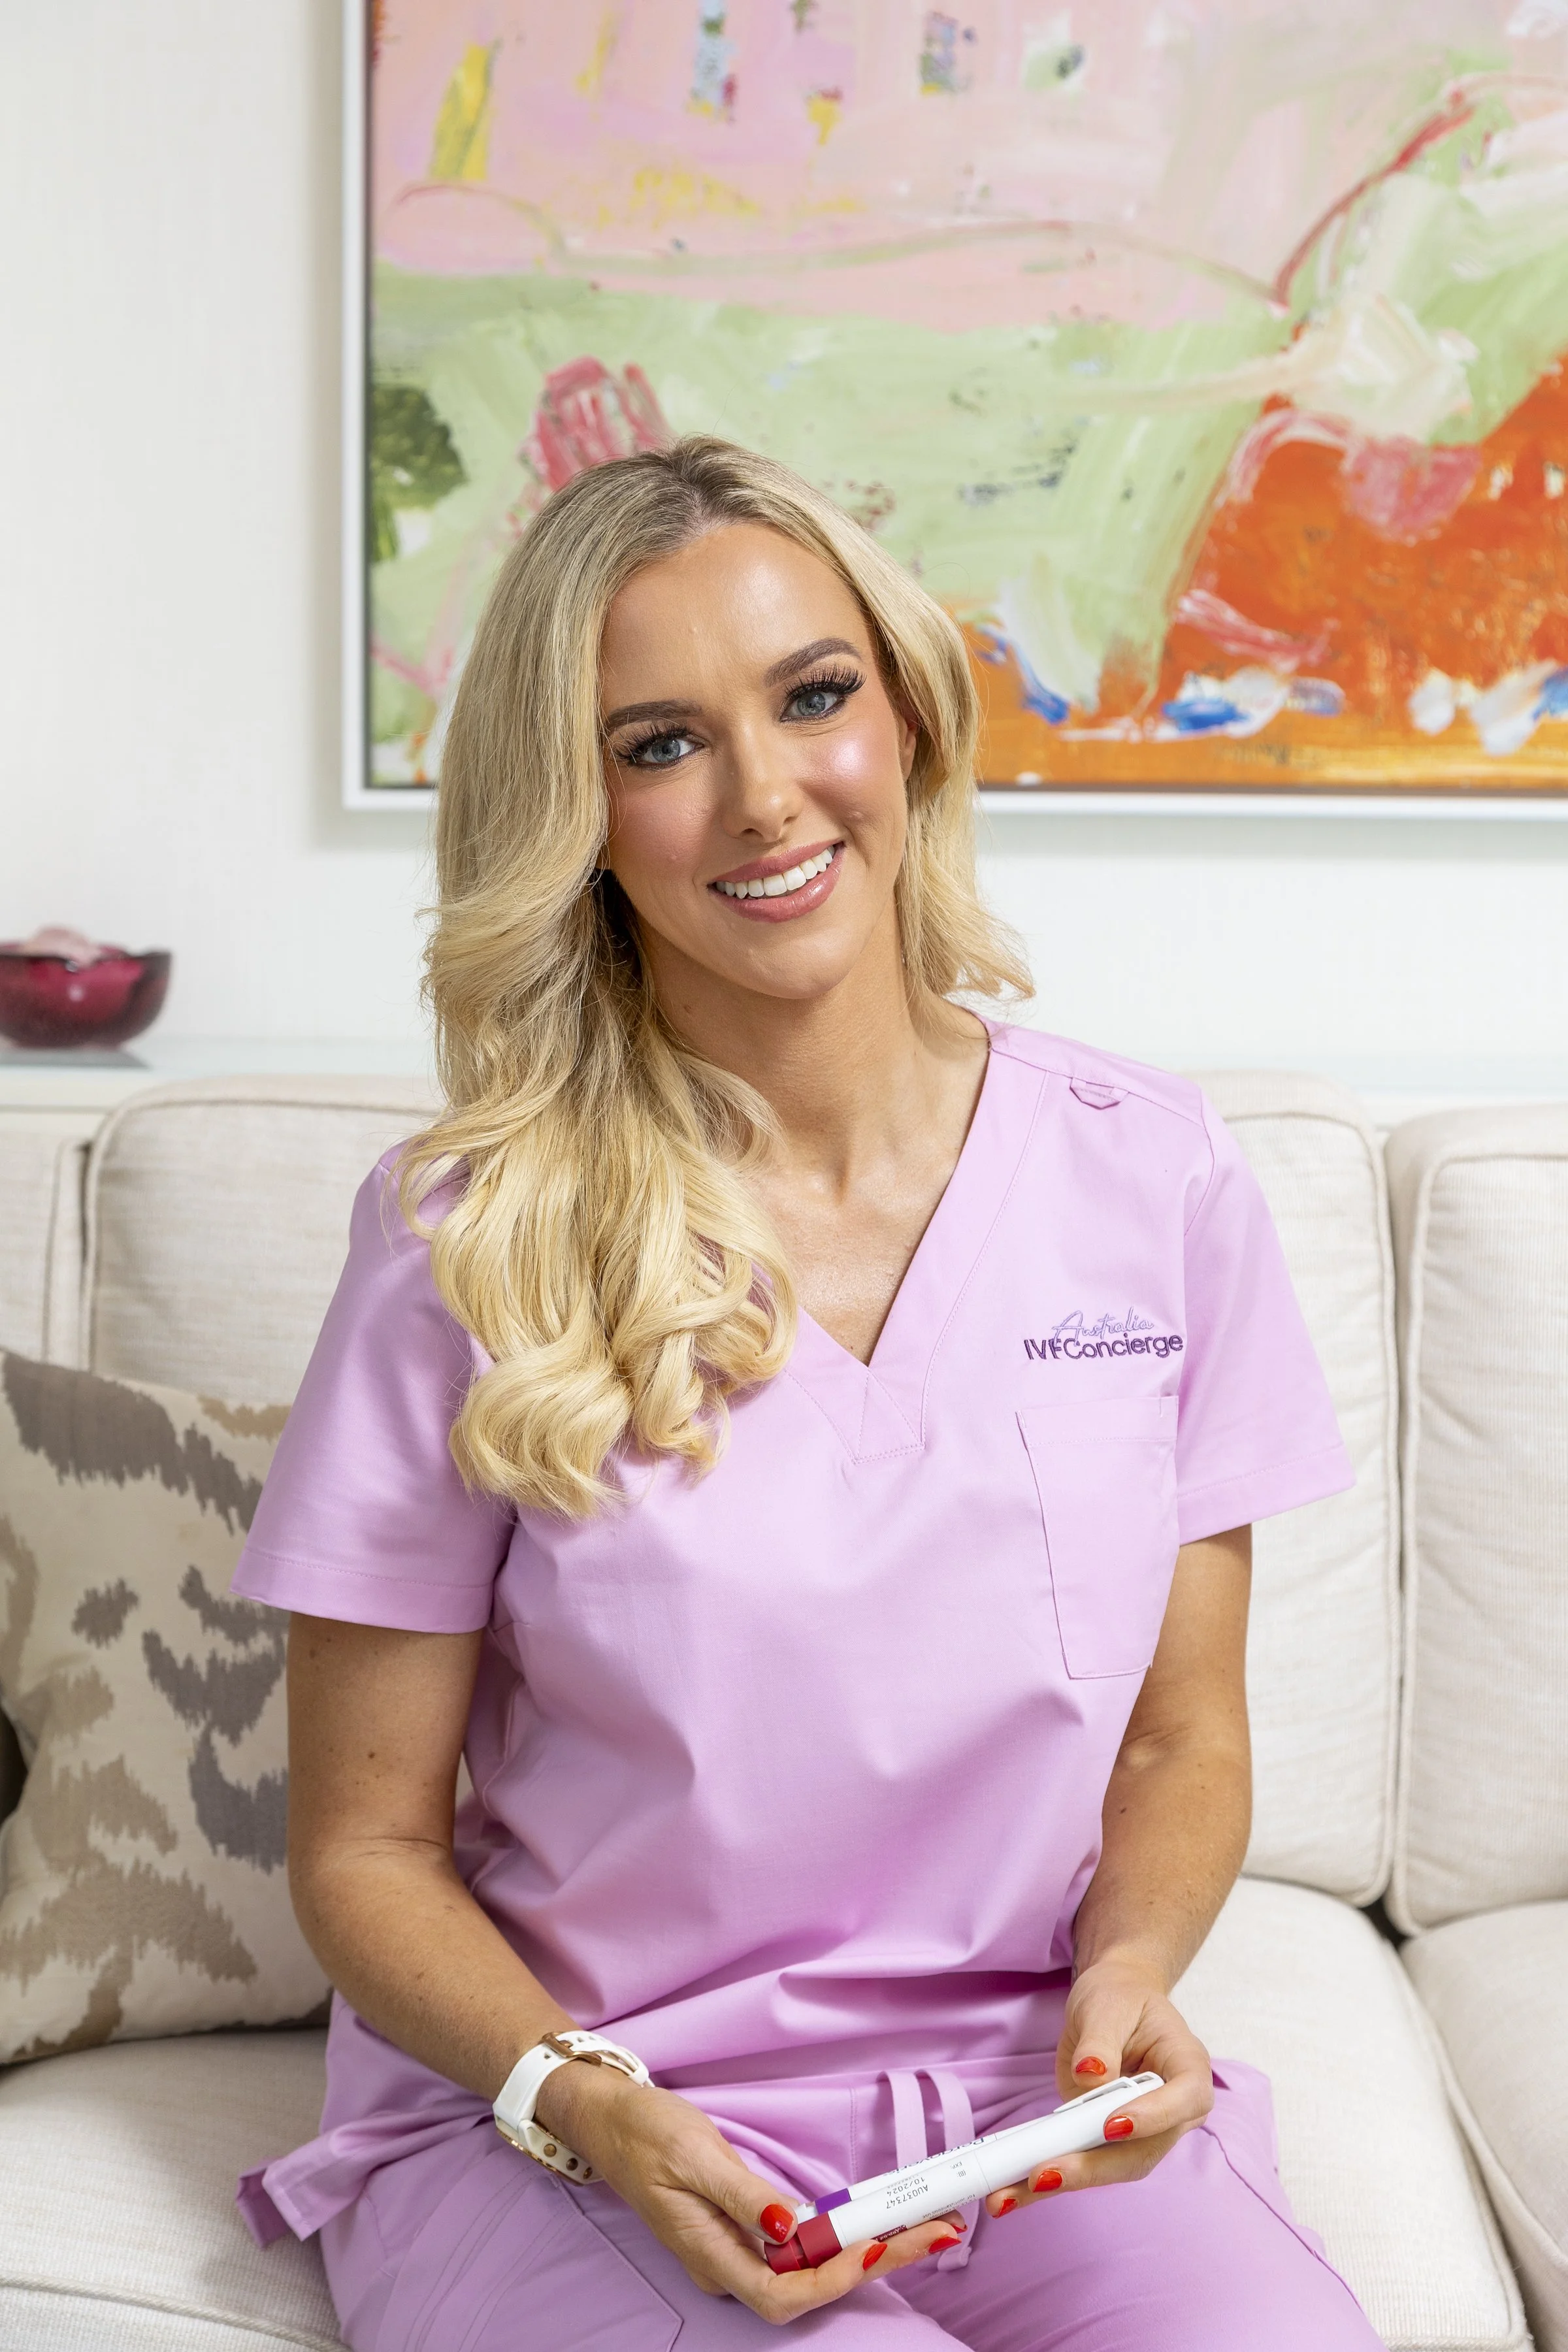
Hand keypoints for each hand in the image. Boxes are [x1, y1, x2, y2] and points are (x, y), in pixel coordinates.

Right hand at [536, 2061, 964, 2321]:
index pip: (785, 2293)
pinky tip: (867, 2223)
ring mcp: (732, 2251)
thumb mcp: (694, 2154)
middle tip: (935, 2232)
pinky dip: (837, 2238)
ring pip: (806, 2273)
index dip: (838, 2277)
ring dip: (863, 2253)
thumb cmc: (645, 2131)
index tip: (882, 2245)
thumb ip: (742, 2196)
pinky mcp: (739, 2231)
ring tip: (919, 2228)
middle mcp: (725, 2266)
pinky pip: (796, 2250)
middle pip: (807, 2289)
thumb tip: (790, 2228)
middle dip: (873, 2265)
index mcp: (710, 2254)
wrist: (606, 2117)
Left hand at [982, 1955, 1212, 2221]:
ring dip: (1063, 2182)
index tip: (1111, 2125)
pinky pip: (1086, 2164)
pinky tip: (1013, 2191)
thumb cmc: (1119, 1997)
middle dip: (1092, 2168)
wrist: (1111, 2003)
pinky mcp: (1109, 2143)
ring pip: (1111, 2169)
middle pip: (1141, 2152)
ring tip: (1011, 2195)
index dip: (1152, 2118)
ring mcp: (1142, 2134)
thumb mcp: (1107, 2004)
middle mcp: (1173, 2112)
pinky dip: (1050, 2177)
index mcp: (1188, 2069)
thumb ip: (1100, 2040)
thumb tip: (1091, 2077)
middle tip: (1043, 2175)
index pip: (1183, 2100)